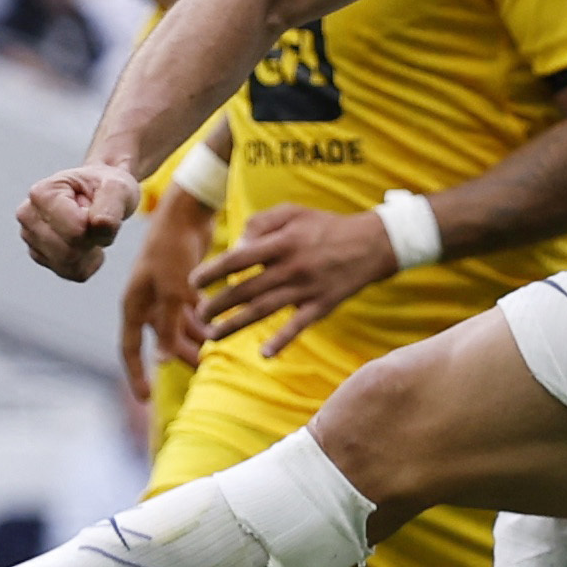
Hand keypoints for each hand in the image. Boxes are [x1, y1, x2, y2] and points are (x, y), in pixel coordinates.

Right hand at [18, 162, 143, 281]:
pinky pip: (72, 273)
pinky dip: (87, 262)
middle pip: (69, 252)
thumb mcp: (118, 187)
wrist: (97, 190)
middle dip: (92, 240)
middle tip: (97, 219)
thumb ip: (112, 203)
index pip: (76, 231)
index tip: (98, 208)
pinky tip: (87, 242)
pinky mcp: (39, 255)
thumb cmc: (105, 186)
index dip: (97, 226)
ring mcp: (30, 238)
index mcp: (42, 193)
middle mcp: (28, 216)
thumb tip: (99, 225)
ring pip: (69, 266)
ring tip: (90, 228)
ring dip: (90, 252)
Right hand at [117, 185, 210, 396]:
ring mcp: (163, 291)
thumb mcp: (173, 293)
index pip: (129, 348)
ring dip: (193, 340)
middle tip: (202, 370)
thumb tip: (162, 364)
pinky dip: (202, 322)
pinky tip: (219, 329)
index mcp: (133, 303)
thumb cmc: (174, 249)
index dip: (136, 374)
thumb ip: (169, 329)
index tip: (144, 400)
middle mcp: (145, 300)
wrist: (187, 212)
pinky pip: (189, 311)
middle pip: (159, 339)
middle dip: (177, 356)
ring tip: (214, 353)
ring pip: (177, 326)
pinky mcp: (181, 281)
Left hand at [195, 202, 402, 357]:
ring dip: (235, 325)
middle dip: (217, 304)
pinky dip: (282, 341)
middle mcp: (291, 267)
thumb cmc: (324, 226)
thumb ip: (260, 224)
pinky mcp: (321, 306)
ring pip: (264, 311)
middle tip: (198, 314)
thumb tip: (236, 247)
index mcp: (282, 242)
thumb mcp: (292, 212)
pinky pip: (299, 326)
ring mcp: (307, 289)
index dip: (212, 272)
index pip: (237, 259)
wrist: (373, 243)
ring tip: (213, 336)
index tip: (194, 282)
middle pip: (245, 290)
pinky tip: (265, 355)